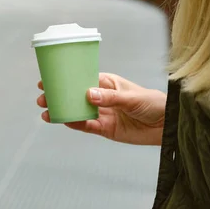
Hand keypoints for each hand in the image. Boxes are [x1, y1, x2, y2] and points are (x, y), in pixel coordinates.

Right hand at [37, 73, 165, 145]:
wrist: (166, 125)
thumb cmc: (153, 104)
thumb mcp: (132, 98)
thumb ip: (110, 98)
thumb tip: (88, 95)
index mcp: (108, 83)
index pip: (83, 78)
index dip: (66, 79)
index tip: (49, 79)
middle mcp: (103, 97)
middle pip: (76, 95)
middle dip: (59, 95)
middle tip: (43, 97)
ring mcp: (103, 114)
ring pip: (78, 111)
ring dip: (63, 111)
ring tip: (46, 111)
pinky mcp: (105, 129)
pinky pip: (86, 126)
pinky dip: (75, 124)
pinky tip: (63, 121)